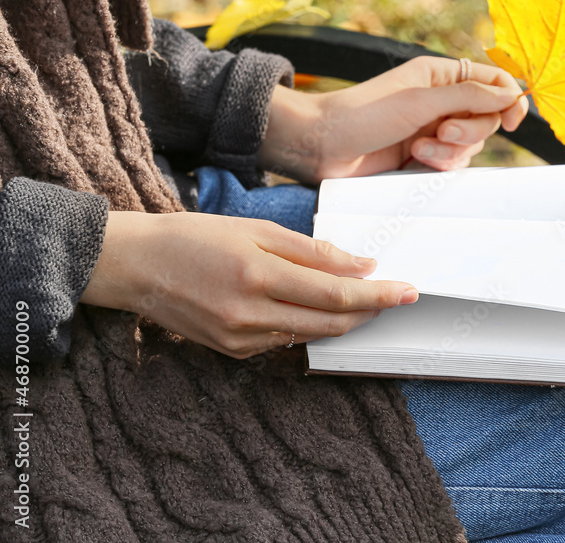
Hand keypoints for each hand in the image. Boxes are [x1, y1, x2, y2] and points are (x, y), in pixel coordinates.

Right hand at [81, 211, 417, 358]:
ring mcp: (240, 339)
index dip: (379, 295)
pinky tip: (317, 309)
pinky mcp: (233, 352)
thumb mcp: (256, 230)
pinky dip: (309, 325)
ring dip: (344, 320)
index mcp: (258, 274)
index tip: (409, 290)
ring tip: (366, 299)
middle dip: (371, 311)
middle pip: (331, 323)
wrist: (136, 266)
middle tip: (397, 295)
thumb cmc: (196, 237)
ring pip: (312, 335)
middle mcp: (251, 313)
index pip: (336, 294)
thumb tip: (362, 264)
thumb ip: (312, 251)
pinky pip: (286, 340)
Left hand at [258, 56, 528, 182]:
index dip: (509, 99)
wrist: (323, 147)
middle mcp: (442, 101)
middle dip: (470, 131)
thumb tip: (512, 94)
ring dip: (449, 152)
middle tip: (441, 132)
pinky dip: (438, 166)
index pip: (493, 81)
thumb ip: (469, 96)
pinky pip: (452, 165)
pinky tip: (412, 162)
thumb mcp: (420, 100)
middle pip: (487, 119)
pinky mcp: (424, 157)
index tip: (513, 119)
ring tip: (417, 151)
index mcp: (441, 76)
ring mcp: (434, 130)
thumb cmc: (363, 115)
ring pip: (471, 147)